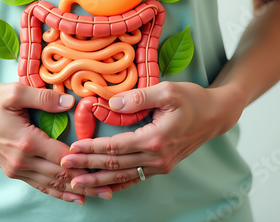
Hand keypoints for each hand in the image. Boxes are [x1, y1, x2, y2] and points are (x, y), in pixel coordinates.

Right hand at [0, 82, 112, 203]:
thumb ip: (45, 99)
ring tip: (99, 195)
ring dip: (75, 191)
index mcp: (26, 142)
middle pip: (61, 176)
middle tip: (111, 187)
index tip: (105, 166)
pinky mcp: (12, 170)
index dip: (84, 162)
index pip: (63, 157)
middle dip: (86, 182)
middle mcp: (22, 161)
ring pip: (51, 185)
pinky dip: (57, 193)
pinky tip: (72, 198)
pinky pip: (39, 185)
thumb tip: (70, 102)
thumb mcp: (15, 92)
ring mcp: (16, 168)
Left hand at [60, 81, 245, 192]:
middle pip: (115, 165)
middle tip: (64, 166)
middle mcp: (157, 158)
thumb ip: (138, 97)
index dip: (92, 148)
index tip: (72, 147)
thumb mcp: (167, 91)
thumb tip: (111, 104)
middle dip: (87, 166)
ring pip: (123, 176)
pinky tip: (102, 188)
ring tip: (75, 182)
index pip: (115, 147)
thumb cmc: (192, 99)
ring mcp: (160, 165)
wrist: (216, 114)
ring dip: (97, 179)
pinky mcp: (162, 166)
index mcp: (155, 139)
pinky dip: (117, 184)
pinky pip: (135, 179)